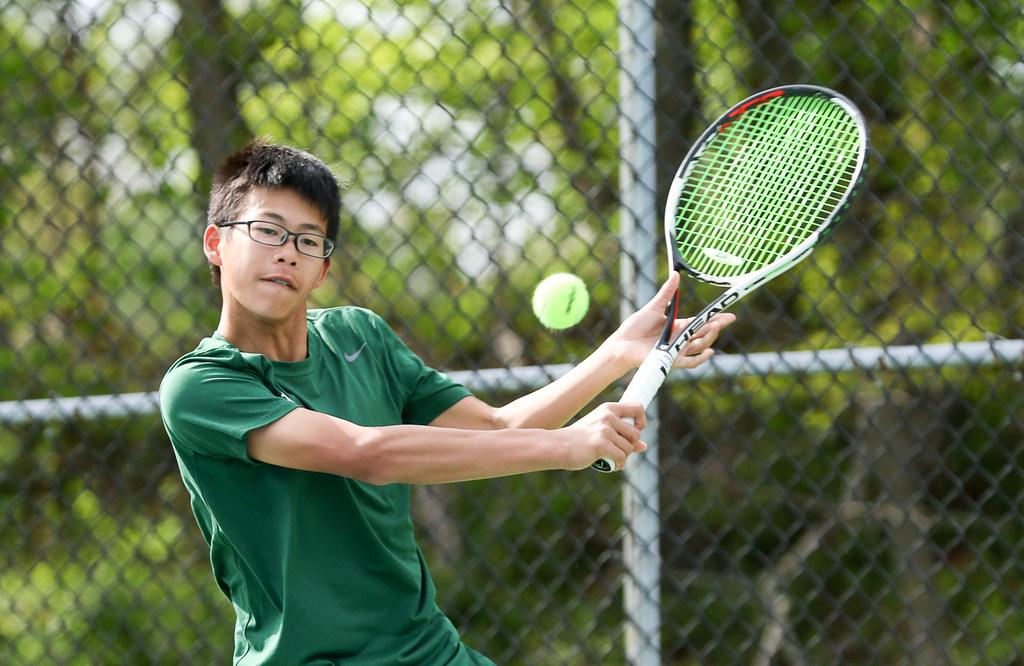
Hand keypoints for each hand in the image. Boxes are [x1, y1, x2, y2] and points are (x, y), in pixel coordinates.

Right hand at [558, 402, 646, 470]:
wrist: (557, 446)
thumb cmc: (579, 440)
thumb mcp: (601, 433)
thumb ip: (622, 436)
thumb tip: (644, 446)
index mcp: (608, 409)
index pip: (637, 408)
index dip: (641, 421)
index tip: (636, 431)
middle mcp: (608, 416)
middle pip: (636, 434)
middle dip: (630, 447)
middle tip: (617, 452)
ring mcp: (604, 430)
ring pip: (629, 448)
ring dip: (623, 457)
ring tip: (610, 459)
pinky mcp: (601, 444)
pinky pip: (621, 458)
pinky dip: (618, 465)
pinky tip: (610, 465)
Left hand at [607, 273, 735, 370]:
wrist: (622, 344)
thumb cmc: (635, 327)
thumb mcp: (653, 307)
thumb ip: (666, 293)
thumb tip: (676, 274)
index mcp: (678, 326)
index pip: (701, 322)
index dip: (716, 318)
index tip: (730, 314)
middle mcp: (680, 338)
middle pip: (704, 334)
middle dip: (717, 326)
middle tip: (727, 319)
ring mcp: (676, 349)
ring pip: (698, 346)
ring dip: (708, 338)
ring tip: (714, 327)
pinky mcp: (670, 359)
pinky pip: (689, 362)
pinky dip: (700, 359)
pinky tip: (709, 352)